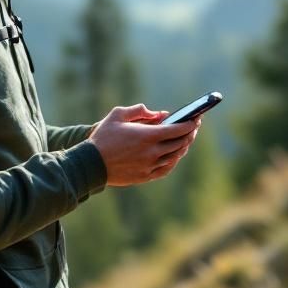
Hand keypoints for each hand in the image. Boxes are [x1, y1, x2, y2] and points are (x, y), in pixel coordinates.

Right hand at [88, 104, 202, 186]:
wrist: (91, 164)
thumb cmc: (103, 137)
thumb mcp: (117, 115)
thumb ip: (139, 111)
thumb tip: (159, 114)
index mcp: (147, 136)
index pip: (177, 130)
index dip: (189, 124)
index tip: (196, 119)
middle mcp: (152, 152)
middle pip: (180, 143)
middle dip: (189, 134)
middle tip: (193, 127)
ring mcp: (149, 166)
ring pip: (175, 157)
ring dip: (183, 147)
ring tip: (185, 139)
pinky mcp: (145, 176)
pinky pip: (166, 169)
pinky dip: (174, 161)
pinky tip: (175, 155)